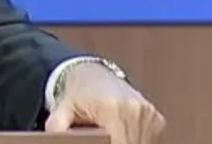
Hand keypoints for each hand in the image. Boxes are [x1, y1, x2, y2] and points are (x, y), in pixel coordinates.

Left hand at [45, 63, 164, 143]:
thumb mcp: (61, 111)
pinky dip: (134, 140)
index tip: (98, 141)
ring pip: (140, 143)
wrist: (92, 74)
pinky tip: (119, 134)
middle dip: (115, 143)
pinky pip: (147, 140)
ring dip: (126, 142)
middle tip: (101, 138)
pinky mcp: (156, 119)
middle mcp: (134, 110)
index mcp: (112, 108)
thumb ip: (58, 129)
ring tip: (109, 135)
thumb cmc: (76, 94)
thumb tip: (56, 140)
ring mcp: (148, 113)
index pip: (117, 143)